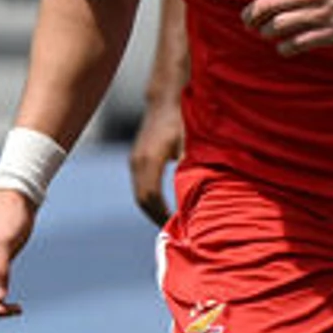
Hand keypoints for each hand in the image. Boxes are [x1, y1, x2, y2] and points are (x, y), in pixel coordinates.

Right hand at [127, 93, 182, 226]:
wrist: (165, 100)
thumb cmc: (182, 120)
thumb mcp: (190, 143)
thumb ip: (191, 167)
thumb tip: (197, 193)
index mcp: (151, 160)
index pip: (151, 197)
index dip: (163, 215)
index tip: (177, 227)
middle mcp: (138, 161)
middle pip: (143, 200)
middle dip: (157, 217)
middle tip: (175, 232)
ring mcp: (135, 160)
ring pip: (140, 194)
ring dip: (153, 210)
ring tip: (170, 223)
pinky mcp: (136, 159)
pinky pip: (141, 187)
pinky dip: (151, 200)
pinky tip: (165, 207)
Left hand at [213, 0, 332, 53]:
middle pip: (265, 4)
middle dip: (250, 15)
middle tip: (249, 20)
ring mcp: (318, 14)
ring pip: (277, 26)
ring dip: (265, 32)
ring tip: (267, 31)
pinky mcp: (328, 34)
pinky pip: (295, 44)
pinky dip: (284, 47)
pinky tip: (285, 45)